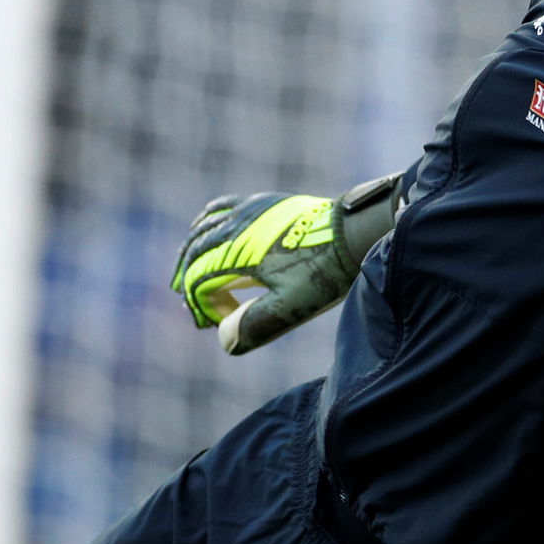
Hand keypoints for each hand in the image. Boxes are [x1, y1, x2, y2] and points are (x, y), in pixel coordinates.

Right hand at [170, 191, 359, 354]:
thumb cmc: (324, 271)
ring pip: (204, 228)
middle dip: (188, 280)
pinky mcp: (263, 202)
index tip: (212, 325)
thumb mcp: (291, 306)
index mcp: (239, 251)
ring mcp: (249, 210)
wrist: (355, 232)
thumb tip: (223, 340)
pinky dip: (207, 222)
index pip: (200, 278)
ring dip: (192, 252)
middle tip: (192, 307)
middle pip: (195, 252)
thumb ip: (254, 325)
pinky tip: (207, 231)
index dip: (199, 305)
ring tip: (188, 272)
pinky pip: (222, 207)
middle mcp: (237, 225)